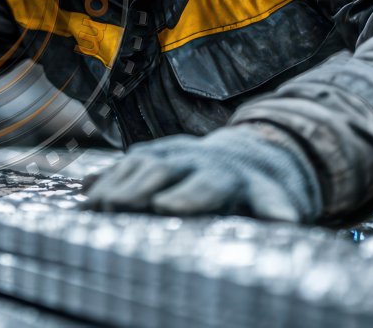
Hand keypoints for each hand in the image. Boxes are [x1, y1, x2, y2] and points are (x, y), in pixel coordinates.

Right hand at [82, 124, 322, 221]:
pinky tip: (84, 193)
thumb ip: (276, 206)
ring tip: (92, 207)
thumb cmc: (260, 185)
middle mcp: (192, 158)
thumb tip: (288, 220)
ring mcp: (168, 153)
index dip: (184, 195)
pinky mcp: (150, 154)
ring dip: (113, 185)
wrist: (247, 151)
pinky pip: (123, 164)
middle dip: (135, 187)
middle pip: (160, 171)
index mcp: (223, 172)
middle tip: (112, 206)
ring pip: (137, 165)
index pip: (204, 184)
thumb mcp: (275, 195)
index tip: (163, 206)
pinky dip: (104, 178)